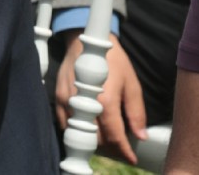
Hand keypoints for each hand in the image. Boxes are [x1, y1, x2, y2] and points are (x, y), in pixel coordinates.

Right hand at [56, 32, 146, 164]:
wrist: (85, 40)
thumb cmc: (112, 60)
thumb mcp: (131, 85)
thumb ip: (136, 113)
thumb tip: (140, 136)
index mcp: (105, 100)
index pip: (114, 136)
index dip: (124, 151)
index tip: (131, 158)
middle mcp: (84, 103)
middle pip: (96, 139)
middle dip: (111, 146)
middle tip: (121, 146)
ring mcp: (68, 101)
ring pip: (80, 133)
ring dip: (94, 139)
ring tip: (106, 138)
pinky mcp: (58, 97)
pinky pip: (65, 123)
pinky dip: (77, 129)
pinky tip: (88, 128)